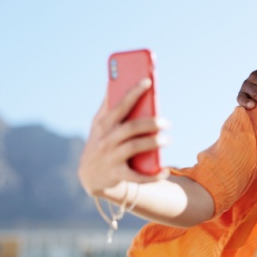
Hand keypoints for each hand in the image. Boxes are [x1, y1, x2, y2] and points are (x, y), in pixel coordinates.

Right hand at [78, 78, 168, 196]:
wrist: (89, 176)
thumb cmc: (100, 142)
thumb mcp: (99, 125)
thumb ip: (108, 105)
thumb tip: (114, 80)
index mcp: (104, 124)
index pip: (120, 105)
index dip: (133, 92)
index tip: (148, 81)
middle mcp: (106, 139)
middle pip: (131, 127)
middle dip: (151, 123)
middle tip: (167, 123)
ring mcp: (110, 157)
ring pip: (134, 147)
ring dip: (154, 143)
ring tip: (167, 140)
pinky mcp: (116, 175)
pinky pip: (136, 176)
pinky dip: (151, 175)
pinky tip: (164, 171)